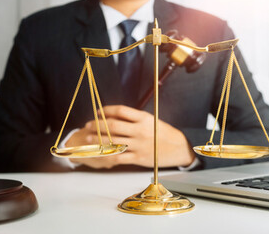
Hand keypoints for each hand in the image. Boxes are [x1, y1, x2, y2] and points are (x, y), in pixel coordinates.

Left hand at [65, 105, 194, 168]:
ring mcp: (139, 145)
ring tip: (88, 137)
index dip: (106, 110)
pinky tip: (99, 152)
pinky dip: (107, 154)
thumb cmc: (165, 134)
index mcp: (144, 119)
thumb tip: (114, 115)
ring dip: (97, 139)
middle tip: (88, 125)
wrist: (180, 149)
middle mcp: (141, 131)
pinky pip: (118, 156)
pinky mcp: (139, 158)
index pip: (120, 111)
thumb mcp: (153, 121)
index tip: (98, 112)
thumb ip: (135, 119)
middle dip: (97, 125)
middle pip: (113, 125)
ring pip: (112, 141)